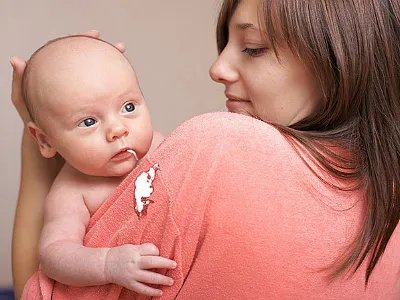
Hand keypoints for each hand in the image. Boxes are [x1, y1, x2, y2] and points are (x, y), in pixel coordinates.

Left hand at [10, 30, 124, 125]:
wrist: (56, 147)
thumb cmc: (39, 127)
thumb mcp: (26, 105)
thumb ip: (21, 85)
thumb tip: (16, 61)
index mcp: (60, 77)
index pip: (71, 53)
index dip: (82, 40)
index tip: (95, 35)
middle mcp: (74, 84)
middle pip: (89, 61)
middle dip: (104, 51)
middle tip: (118, 47)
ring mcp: (85, 94)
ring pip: (100, 76)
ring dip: (112, 65)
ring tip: (122, 55)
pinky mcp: (93, 106)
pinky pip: (105, 94)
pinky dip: (114, 86)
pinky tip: (123, 83)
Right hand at [105, 243, 175, 296]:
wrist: (105, 265)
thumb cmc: (121, 254)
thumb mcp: (132, 247)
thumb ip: (144, 249)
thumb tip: (158, 253)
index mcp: (135, 252)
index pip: (151, 251)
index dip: (158, 252)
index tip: (160, 254)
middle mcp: (134, 263)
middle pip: (152, 262)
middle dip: (165, 264)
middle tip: (175, 265)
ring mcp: (132, 275)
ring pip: (149, 278)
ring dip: (161, 280)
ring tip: (171, 281)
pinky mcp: (130, 284)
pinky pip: (142, 289)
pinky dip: (152, 292)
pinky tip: (160, 292)